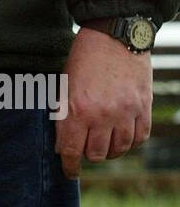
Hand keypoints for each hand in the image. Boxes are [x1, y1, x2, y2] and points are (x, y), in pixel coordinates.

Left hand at [56, 27, 151, 178]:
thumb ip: (63, 115)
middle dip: (88, 153)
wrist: (114, 34)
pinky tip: (122, 133)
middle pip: (96, 154)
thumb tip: (63, 145)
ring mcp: (126, 112)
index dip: (69, 166)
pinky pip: (139, 138)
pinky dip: (130, 141)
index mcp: (77, 109)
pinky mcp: (143, 107)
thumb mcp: (64, 85)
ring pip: (119, 149)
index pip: (72, 150)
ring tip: (104, 140)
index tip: (69, 172)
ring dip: (109, 149)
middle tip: (86, 145)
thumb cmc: (84, 58)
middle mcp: (102, 115)